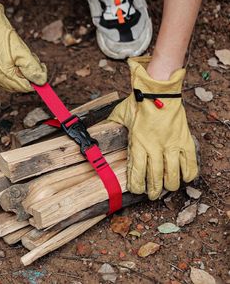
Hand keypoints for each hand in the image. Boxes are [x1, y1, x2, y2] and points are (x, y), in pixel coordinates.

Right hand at [0, 3, 46, 91]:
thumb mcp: (20, 51)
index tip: (42, 67)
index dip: (36, 79)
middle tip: (31, 57)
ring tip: (22, 54)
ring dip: (22, 69)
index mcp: (4, 77)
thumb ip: (32, 68)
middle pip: (21, 84)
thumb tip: (42, 81)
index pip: (27, 87)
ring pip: (14, 79)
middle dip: (29, 73)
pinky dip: (13, 67)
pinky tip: (13, 56)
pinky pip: (6, 74)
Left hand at [109, 56, 197, 199]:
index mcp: (138, 143)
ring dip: (169, 185)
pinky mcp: (184, 140)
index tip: (136, 190)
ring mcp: (171, 145)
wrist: (158, 91)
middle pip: (155, 178)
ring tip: (166, 188)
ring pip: (173, 175)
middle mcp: (155, 147)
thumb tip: (95, 132)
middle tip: (152, 195)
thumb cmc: (138, 103)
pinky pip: (190, 163)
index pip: (137, 172)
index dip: (136, 185)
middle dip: (153, 191)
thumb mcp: (119, 116)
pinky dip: (188, 173)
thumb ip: (110, 127)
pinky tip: (184, 177)